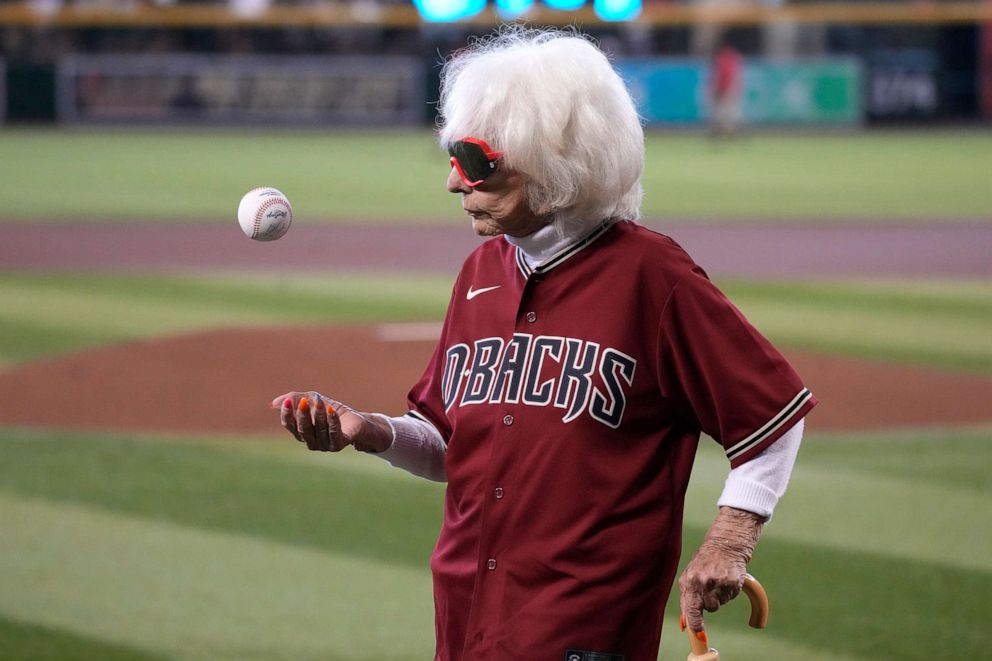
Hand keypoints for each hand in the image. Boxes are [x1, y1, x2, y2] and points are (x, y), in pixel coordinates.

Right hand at [270, 391, 391, 452]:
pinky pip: (334, 433)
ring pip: (319, 430)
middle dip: (303, 415)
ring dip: (319, 414)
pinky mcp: (339, 444)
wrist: (355, 420)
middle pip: (303, 430)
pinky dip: (332, 421)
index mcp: (302, 433)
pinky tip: (331, 410)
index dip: (287, 415)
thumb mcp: (312, 400)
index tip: (287, 402)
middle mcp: (311, 442)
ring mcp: (325, 445)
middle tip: (304, 401)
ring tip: (320, 401)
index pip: (289, 426)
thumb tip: (274, 403)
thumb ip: (295, 399)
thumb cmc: (331, 410)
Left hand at [679, 507, 763, 632]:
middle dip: (709, 603)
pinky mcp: (734, 582)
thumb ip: (686, 599)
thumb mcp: (689, 577)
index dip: (695, 624)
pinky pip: (731, 597)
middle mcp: (704, 582)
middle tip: (709, 588)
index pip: (691, 609)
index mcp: (690, 581)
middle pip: (709, 608)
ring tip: (717, 581)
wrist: (724, 545)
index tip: (699, 634)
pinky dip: (729, 592)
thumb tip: (685, 624)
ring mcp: (720, 582)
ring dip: (719, 597)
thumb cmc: (703, 562)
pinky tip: (726, 579)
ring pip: (720, 604)